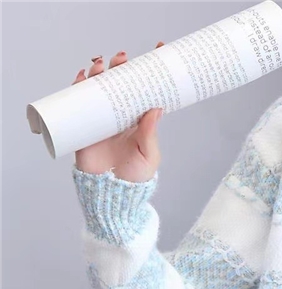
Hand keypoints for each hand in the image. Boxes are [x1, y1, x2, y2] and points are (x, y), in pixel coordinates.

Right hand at [72, 42, 165, 181]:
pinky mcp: (85, 128)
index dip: (148, 75)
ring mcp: (103, 120)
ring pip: (100, 90)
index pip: (144, 94)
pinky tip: (83, 79)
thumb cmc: (135, 178)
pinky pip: (80, 103)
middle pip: (120, 86)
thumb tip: (156, 108)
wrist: (112, 196)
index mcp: (140, 122)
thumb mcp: (148, 156)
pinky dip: (80, 88)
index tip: (156, 53)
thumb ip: (150, 134)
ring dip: (100, 74)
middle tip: (123, 58)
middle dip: (120, 69)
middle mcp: (121, 117)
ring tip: (102, 65)